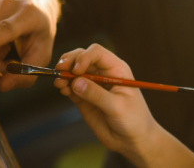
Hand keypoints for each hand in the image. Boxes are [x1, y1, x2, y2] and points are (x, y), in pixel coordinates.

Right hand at [54, 44, 159, 159]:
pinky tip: (62, 90)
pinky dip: (64, 86)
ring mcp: (92, 85)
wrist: (133, 140)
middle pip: (82, 57)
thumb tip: (76, 82)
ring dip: (64, 73)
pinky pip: (70, 86)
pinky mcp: (84, 98)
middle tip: (60, 70)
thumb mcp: (117, 106)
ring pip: (73, 71)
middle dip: (69, 61)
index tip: (77, 70)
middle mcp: (103, 73)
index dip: (84, 57)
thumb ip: (97, 94)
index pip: (97, 53)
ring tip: (59, 83)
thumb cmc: (133, 120)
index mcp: (116, 69)